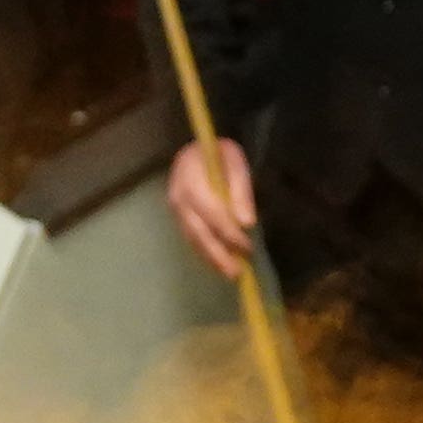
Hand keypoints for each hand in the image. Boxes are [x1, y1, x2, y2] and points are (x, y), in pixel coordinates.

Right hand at [166, 134, 259, 279]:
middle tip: (236, 274)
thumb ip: (241, 189)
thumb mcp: (235, 160)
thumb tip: (246, 224)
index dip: (229, 233)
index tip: (247, 247)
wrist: (195, 148)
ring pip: (192, 238)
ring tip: (228, 274)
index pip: (211, 213)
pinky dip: (204, 251)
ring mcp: (175, 209)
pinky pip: (190, 237)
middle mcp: (178, 198)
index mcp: (191, 180)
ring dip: (210, 258)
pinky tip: (217, 262)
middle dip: (217, 254)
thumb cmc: (218, 151)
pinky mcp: (178, 216)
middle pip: (198, 232)